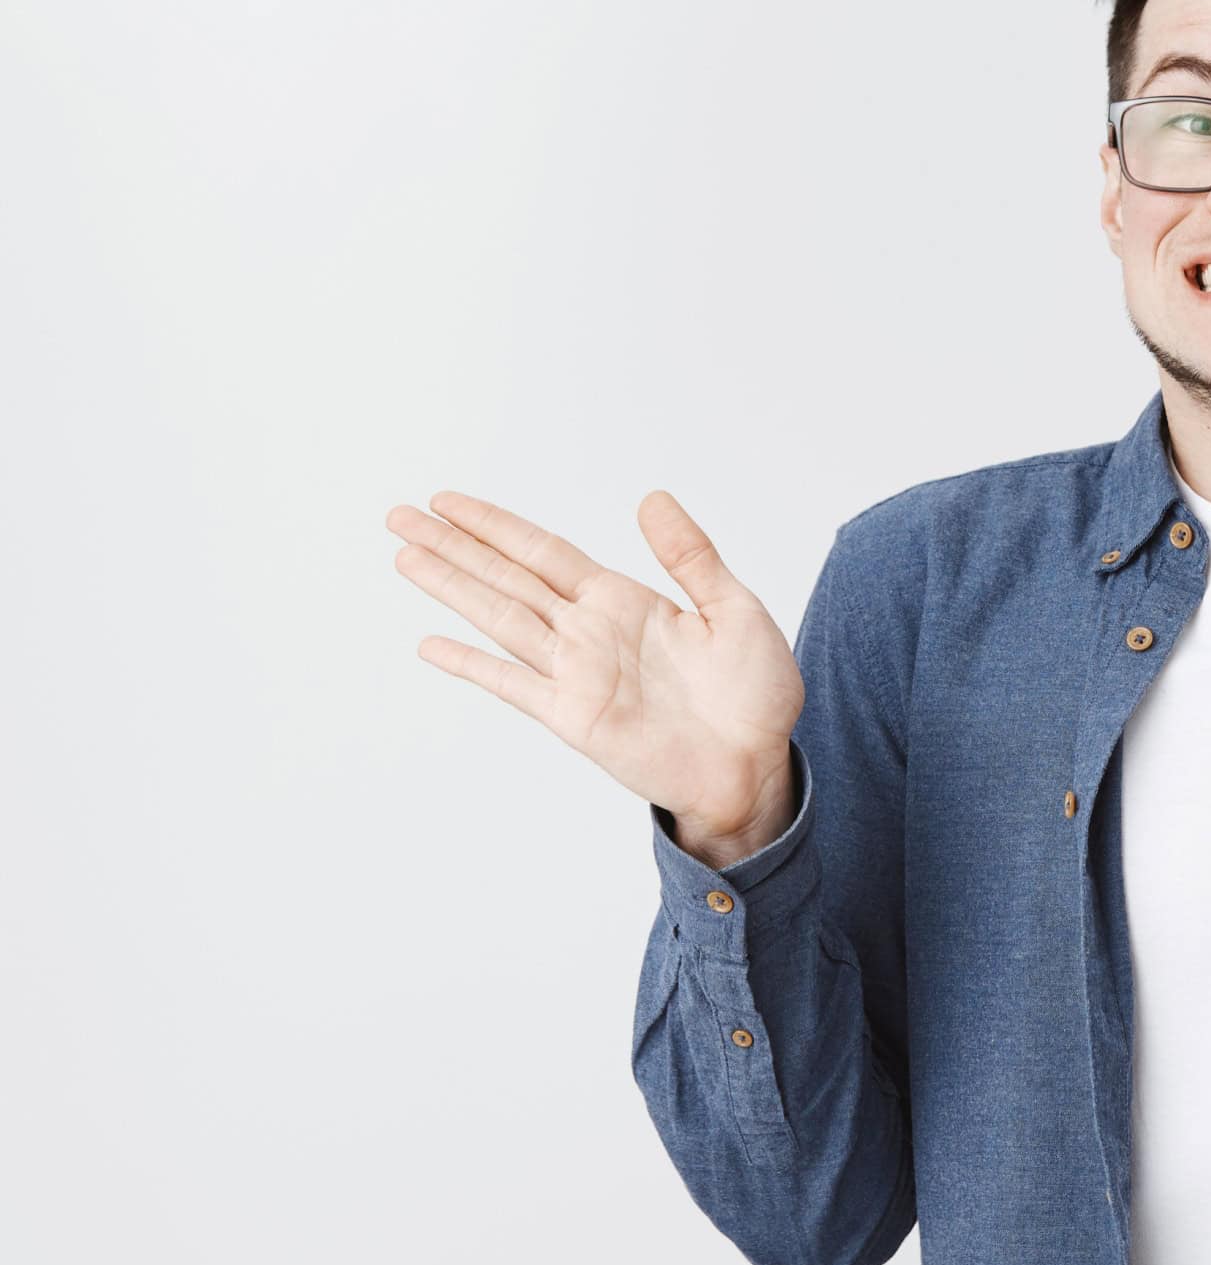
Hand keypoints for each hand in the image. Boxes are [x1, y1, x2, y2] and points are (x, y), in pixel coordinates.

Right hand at [386, 489, 803, 837]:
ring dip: (451, 588)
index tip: (449, 502)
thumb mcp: (734, 609)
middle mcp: (589, 632)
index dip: (497, 526)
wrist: (756, 767)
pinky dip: (472, 665)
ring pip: (499, 618)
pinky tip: (430, 644)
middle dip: (454, 546)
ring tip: (404, 556)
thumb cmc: (754, 695)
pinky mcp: (574, 717)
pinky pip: (512, 684)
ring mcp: (577, 674)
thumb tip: (652, 498)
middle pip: (507, 578)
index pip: (545, 552)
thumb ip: (691, 556)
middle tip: (399, 515)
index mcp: (624, 601)